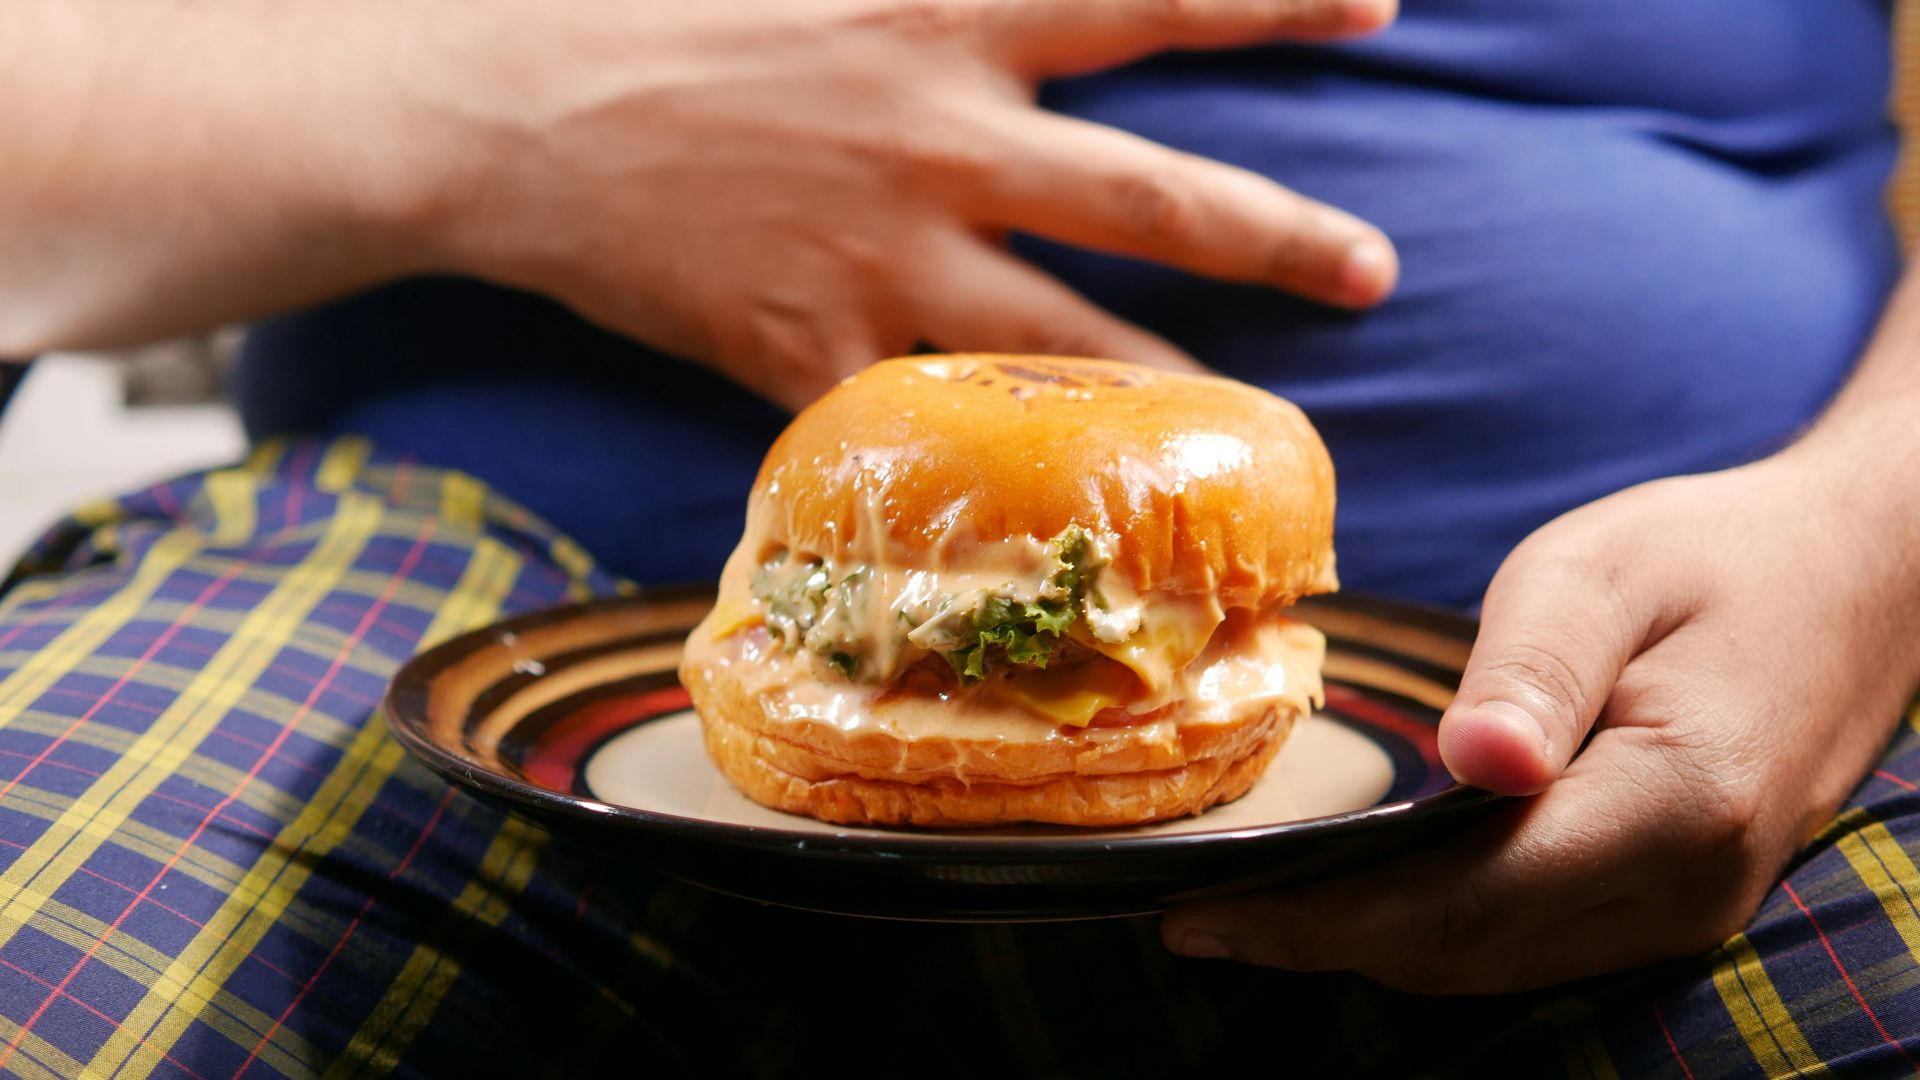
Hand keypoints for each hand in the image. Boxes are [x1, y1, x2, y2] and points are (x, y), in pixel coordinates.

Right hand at [403, 0, 1399, 407]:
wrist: (497, 108)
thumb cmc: (642, 8)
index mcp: (939, 15)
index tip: (1380, 2)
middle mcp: (935, 139)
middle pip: (1148, 197)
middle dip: (1275, 235)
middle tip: (1377, 271)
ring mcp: (878, 256)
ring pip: (1059, 339)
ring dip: (1164, 384)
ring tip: (1241, 430)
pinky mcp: (808, 348)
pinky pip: (914, 419)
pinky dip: (971, 462)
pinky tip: (1031, 510)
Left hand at [1161, 451, 1919, 992]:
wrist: (1860, 578)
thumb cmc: (1718, 556)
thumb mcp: (1607, 573)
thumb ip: (1535, 668)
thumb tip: (1472, 766)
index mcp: (1671, 804)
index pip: (1461, 901)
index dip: (1321, 920)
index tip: (1201, 914)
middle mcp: (1683, 889)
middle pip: (1466, 954)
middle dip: (1319, 945)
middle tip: (1191, 919)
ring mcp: (1687, 909)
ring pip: (1494, 964)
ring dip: (1366, 949)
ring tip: (1247, 917)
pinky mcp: (1673, 899)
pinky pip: (1529, 944)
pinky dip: (1430, 933)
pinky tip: (1356, 898)